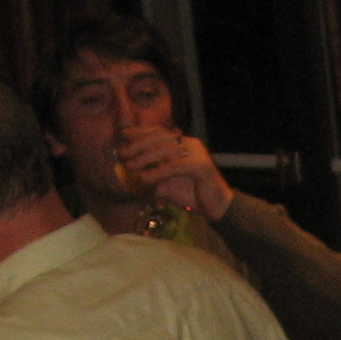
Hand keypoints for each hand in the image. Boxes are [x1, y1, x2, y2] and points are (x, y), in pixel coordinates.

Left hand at [116, 124, 233, 221]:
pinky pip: (176, 166)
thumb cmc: (192, 195)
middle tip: (123, 153)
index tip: (123, 135)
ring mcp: (197, 153)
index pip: (160, 132)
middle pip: (161, 138)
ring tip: (130, 166)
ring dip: (145, 158)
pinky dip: (158, 171)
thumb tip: (130, 168)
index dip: (141, 132)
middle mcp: (191, 144)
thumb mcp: (167, 182)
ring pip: (166, 150)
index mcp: (184, 143)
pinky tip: (145, 178)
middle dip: (139, 144)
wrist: (217, 208)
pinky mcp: (202, 166)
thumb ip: (152, 173)